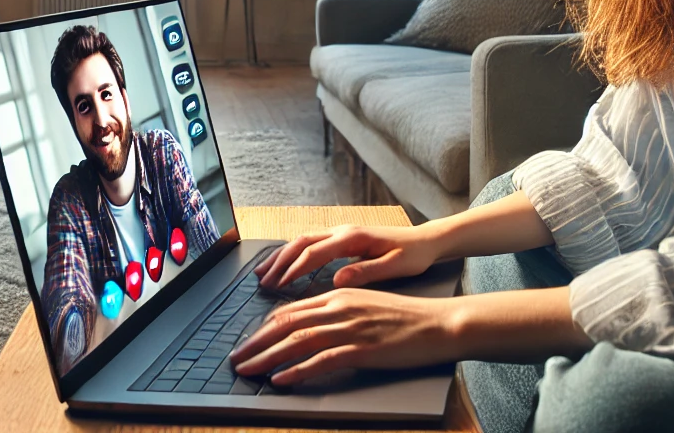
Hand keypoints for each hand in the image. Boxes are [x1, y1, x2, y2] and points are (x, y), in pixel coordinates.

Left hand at [230, 287, 458, 384]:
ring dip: (268, 357)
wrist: (437, 323)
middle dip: (257, 342)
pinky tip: (281, 380)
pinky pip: (321, 361)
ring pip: (298, 341)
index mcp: (339, 294)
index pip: (291, 309)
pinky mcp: (362, 349)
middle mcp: (339, 306)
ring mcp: (350, 327)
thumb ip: (339, 311)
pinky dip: (297, 371)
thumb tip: (313, 325)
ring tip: (248, 371)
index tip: (249, 342)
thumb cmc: (404, 317)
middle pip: (287, 323)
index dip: (265, 327)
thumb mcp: (366, 305)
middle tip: (236, 359)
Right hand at [254, 224, 438, 289]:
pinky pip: (311, 243)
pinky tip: (285, 267)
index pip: (314, 252)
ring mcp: (342, 232)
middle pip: (301, 241)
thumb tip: (336, 280)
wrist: (426, 240)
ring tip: (263, 274)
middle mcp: (343, 230)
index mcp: (353, 237)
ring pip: (303, 239)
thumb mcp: (395, 267)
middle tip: (262, 282)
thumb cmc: (413, 255)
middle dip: (279, 261)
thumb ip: (365, 272)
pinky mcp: (343, 238)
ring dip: (282, 256)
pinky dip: (294, 254)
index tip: (277, 285)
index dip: (293, 269)